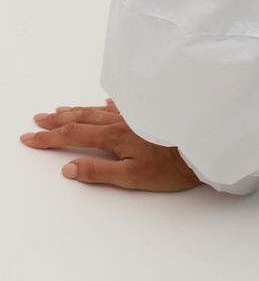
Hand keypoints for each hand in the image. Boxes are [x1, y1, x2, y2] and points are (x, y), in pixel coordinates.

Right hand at [20, 97, 202, 191]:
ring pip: (100, 109)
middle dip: (57, 119)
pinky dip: (111, 104)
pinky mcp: (153, 112)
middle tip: (38, 120)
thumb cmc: (173, 167)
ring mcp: (138, 115)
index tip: (29, 138)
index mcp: (114, 137)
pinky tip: (109, 102)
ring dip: (78, 110)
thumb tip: (68, 168)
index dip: (48, 138)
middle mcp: (123, 121)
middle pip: (82, 118)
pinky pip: (125, 105)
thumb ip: (100, 173)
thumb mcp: (133, 178)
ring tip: (61, 109)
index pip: (73, 135)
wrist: (207, 146)